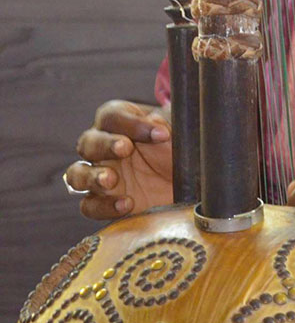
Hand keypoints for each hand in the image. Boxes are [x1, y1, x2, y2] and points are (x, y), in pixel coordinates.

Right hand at [64, 100, 173, 219]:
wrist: (188, 185)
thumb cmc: (178, 152)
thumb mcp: (178, 134)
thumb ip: (166, 125)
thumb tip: (154, 122)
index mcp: (121, 123)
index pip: (112, 116)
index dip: (132, 122)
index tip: (160, 133)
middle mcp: (104, 148)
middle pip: (88, 141)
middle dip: (105, 144)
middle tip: (126, 148)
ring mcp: (100, 176)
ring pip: (77, 174)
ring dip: (91, 176)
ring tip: (111, 180)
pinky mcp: (103, 203)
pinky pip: (89, 206)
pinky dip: (104, 206)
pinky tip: (127, 204)